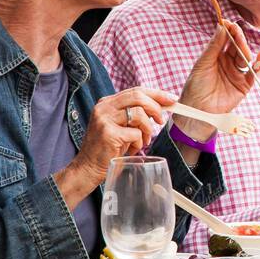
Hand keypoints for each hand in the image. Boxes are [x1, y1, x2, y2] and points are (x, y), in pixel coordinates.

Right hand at [59, 87, 175, 203]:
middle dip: (156, 107)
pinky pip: (136, 133)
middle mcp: (104, 107)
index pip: (136, 90)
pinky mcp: (108, 133)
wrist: (88, 168)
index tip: (171, 99)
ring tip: (143, 140)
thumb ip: (134, 114)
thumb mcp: (120, 126)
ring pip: (139, 114)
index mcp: (107, 102)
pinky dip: (139, 143)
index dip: (156, 94)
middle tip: (161, 120)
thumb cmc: (108, 148)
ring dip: (148, 129)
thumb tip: (161, 106)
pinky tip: (132, 149)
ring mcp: (105, 119)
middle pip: (138, 96)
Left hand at [178, 19, 259, 139]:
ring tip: (242, 45)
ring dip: (245, 50)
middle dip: (238, 39)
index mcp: (217, 57)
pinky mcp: (244, 86)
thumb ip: (214, 46)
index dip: (228, 32)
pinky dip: (259, 65)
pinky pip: (254, 74)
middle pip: (237, 48)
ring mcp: (237, 74)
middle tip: (236, 30)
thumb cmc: (195, 86)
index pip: (226, 40)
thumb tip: (221, 26)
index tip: (228, 22)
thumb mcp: (203, 63)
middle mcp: (228, 63)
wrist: (197, 109)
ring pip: (245, 58)